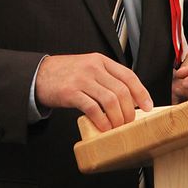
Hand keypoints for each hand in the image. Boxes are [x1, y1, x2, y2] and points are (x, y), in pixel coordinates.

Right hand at [35, 53, 152, 130]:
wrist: (40, 74)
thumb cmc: (67, 73)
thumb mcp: (89, 67)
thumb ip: (106, 77)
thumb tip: (128, 98)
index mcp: (101, 60)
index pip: (128, 76)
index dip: (141, 92)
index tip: (148, 106)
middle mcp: (94, 67)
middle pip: (121, 90)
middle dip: (130, 110)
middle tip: (130, 122)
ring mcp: (82, 79)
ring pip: (110, 100)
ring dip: (118, 118)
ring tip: (117, 127)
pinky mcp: (71, 92)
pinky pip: (93, 108)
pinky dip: (102, 120)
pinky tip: (104, 127)